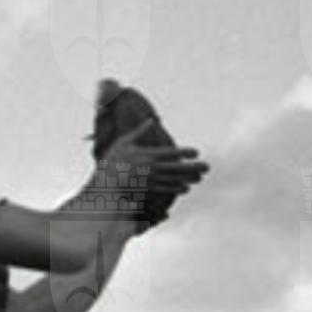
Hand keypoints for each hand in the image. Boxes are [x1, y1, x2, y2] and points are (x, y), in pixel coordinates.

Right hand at [91, 125, 208, 221]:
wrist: (104, 183)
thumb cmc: (112, 160)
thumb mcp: (124, 141)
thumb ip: (140, 131)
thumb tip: (152, 121)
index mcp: (148, 155)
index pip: (171, 153)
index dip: (185, 153)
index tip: (197, 152)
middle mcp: (152, 168)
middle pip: (177, 168)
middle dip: (193, 167)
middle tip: (207, 167)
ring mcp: (151, 181)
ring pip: (174, 180)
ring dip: (188, 179)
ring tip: (200, 178)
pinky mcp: (147, 190)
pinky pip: (165, 190)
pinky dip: (176, 189)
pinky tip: (186, 188)